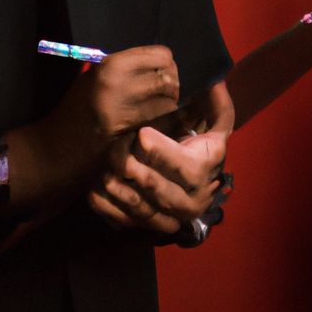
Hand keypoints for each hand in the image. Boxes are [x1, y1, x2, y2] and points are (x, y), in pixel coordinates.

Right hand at [23, 46, 179, 196]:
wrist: (58, 150)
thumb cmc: (76, 108)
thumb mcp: (94, 76)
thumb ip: (127, 67)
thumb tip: (159, 64)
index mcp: (112, 68)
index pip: (162, 56)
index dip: (164, 63)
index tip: (158, 70)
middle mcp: (123, 90)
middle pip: (171, 79)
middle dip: (171, 84)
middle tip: (161, 91)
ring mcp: (131, 118)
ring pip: (172, 105)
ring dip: (169, 106)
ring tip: (155, 109)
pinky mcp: (137, 142)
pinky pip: (166, 128)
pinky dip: (165, 125)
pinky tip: (154, 126)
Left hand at [87, 80, 233, 233]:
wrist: (199, 180)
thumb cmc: (201, 145)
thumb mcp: (215, 125)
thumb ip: (217, 106)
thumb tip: (216, 85)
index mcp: (206, 174)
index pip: (187, 168)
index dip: (164, 152)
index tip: (142, 134)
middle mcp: (192, 202)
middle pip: (161, 192)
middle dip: (137, 171)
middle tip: (115, 150)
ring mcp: (170, 218)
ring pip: (143, 210)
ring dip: (120, 190)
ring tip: (103, 169)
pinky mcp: (150, 226)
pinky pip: (127, 223)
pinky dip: (109, 209)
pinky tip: (93, 192)